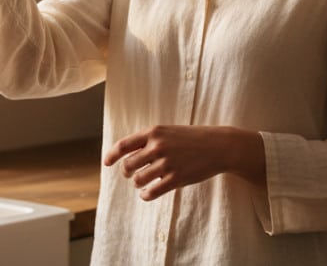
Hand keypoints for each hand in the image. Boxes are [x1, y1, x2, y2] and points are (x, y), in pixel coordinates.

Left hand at [102, 125, 265, 200]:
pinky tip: (147, 194)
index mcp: (154, 132)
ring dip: (137, 184)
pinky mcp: (176, 178)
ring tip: (142, 184)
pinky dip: (146, 195)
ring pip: (138, 180)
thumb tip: (127, 153)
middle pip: (128, 165)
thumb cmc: (192, 138)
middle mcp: (157, 146)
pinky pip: (151, 192)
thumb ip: (149, 140)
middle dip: (127, 173)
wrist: (219, 145)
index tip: (106, 163)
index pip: (123, 145)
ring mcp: (167, 163)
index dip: (112, 156)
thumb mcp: (169, 131)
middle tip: (131, 175)